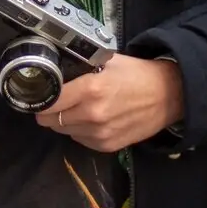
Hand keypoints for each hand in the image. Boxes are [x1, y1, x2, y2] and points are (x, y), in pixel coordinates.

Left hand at [34, 55, 183, 152]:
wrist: (168, 96)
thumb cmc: (136, 74)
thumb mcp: (106, 61)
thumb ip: (80, 67)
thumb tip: (54, 69)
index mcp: (90, 89)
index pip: (49, 101)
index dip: (40, 97)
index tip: (37, 93)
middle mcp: (92, 115)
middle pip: (51, 120)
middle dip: (48, 111)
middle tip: (54, 101)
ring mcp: (100, 133)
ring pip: (63, 131)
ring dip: (63, 121)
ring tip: (75, 108)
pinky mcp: (107, 146)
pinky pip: (79, 140)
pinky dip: (79, 131)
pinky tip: (89, 119)